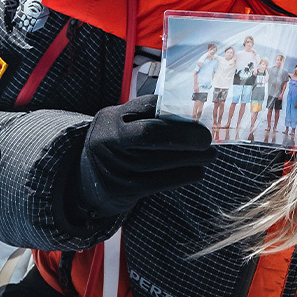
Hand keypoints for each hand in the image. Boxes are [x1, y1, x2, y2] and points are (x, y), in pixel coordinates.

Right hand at [73, 95, 216, 219]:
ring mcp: (114, 165)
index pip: (146, 107)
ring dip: (192, 158)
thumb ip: (145, 119)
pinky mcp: (123, 189)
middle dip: (185, 135)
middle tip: (207, 138)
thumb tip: (192, 115)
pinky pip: (161, 182)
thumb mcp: (120, 126)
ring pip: (160, 160)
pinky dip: (184, 175)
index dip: (174, 110)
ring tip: (210, 155)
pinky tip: (197, 171)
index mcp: (110, 118)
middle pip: (151, 134)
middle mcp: (108, 139)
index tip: (199, 115)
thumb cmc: (115, 146)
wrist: (86, 180)